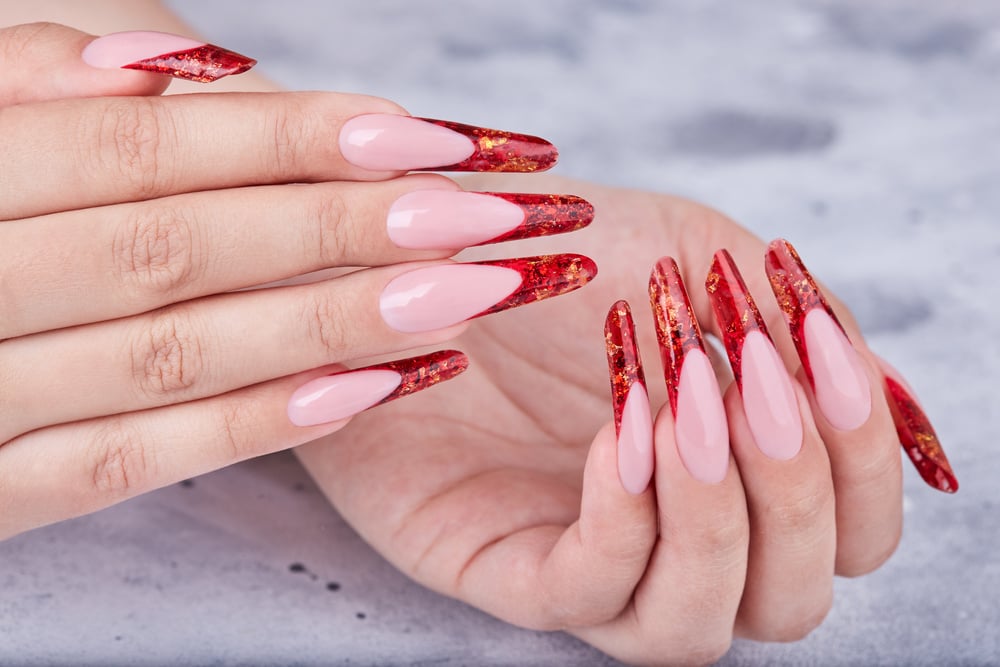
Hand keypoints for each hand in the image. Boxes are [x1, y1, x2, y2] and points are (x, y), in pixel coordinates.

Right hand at [0, 24, 592, 537]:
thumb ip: (32, 82)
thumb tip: (184, 69)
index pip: (145, 149)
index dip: (292, 139)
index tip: (430, 133)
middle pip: (179, 246)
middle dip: (347, 227)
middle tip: (490, 215)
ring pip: (173, 354)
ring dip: (333, 323)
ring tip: (468, 295)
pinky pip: (126, 465)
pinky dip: (250, 423)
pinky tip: (369, 389)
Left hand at [296, 175, 955, 665]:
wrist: (422, 250)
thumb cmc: (559, 250)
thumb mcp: (692, 253)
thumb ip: (787, 322)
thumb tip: (876, 393)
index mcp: (733, 470)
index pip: (850, 530)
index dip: (860, 456)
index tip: (817, 347)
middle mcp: (673, 535)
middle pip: (792, 597)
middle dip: (793, 486)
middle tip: (744, 369)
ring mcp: (592, 563)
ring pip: (700, 627)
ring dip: (716, 511)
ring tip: (683, 391)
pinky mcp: (504, 570)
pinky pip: (592, 594)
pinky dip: (628, 515)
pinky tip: (620, 424)